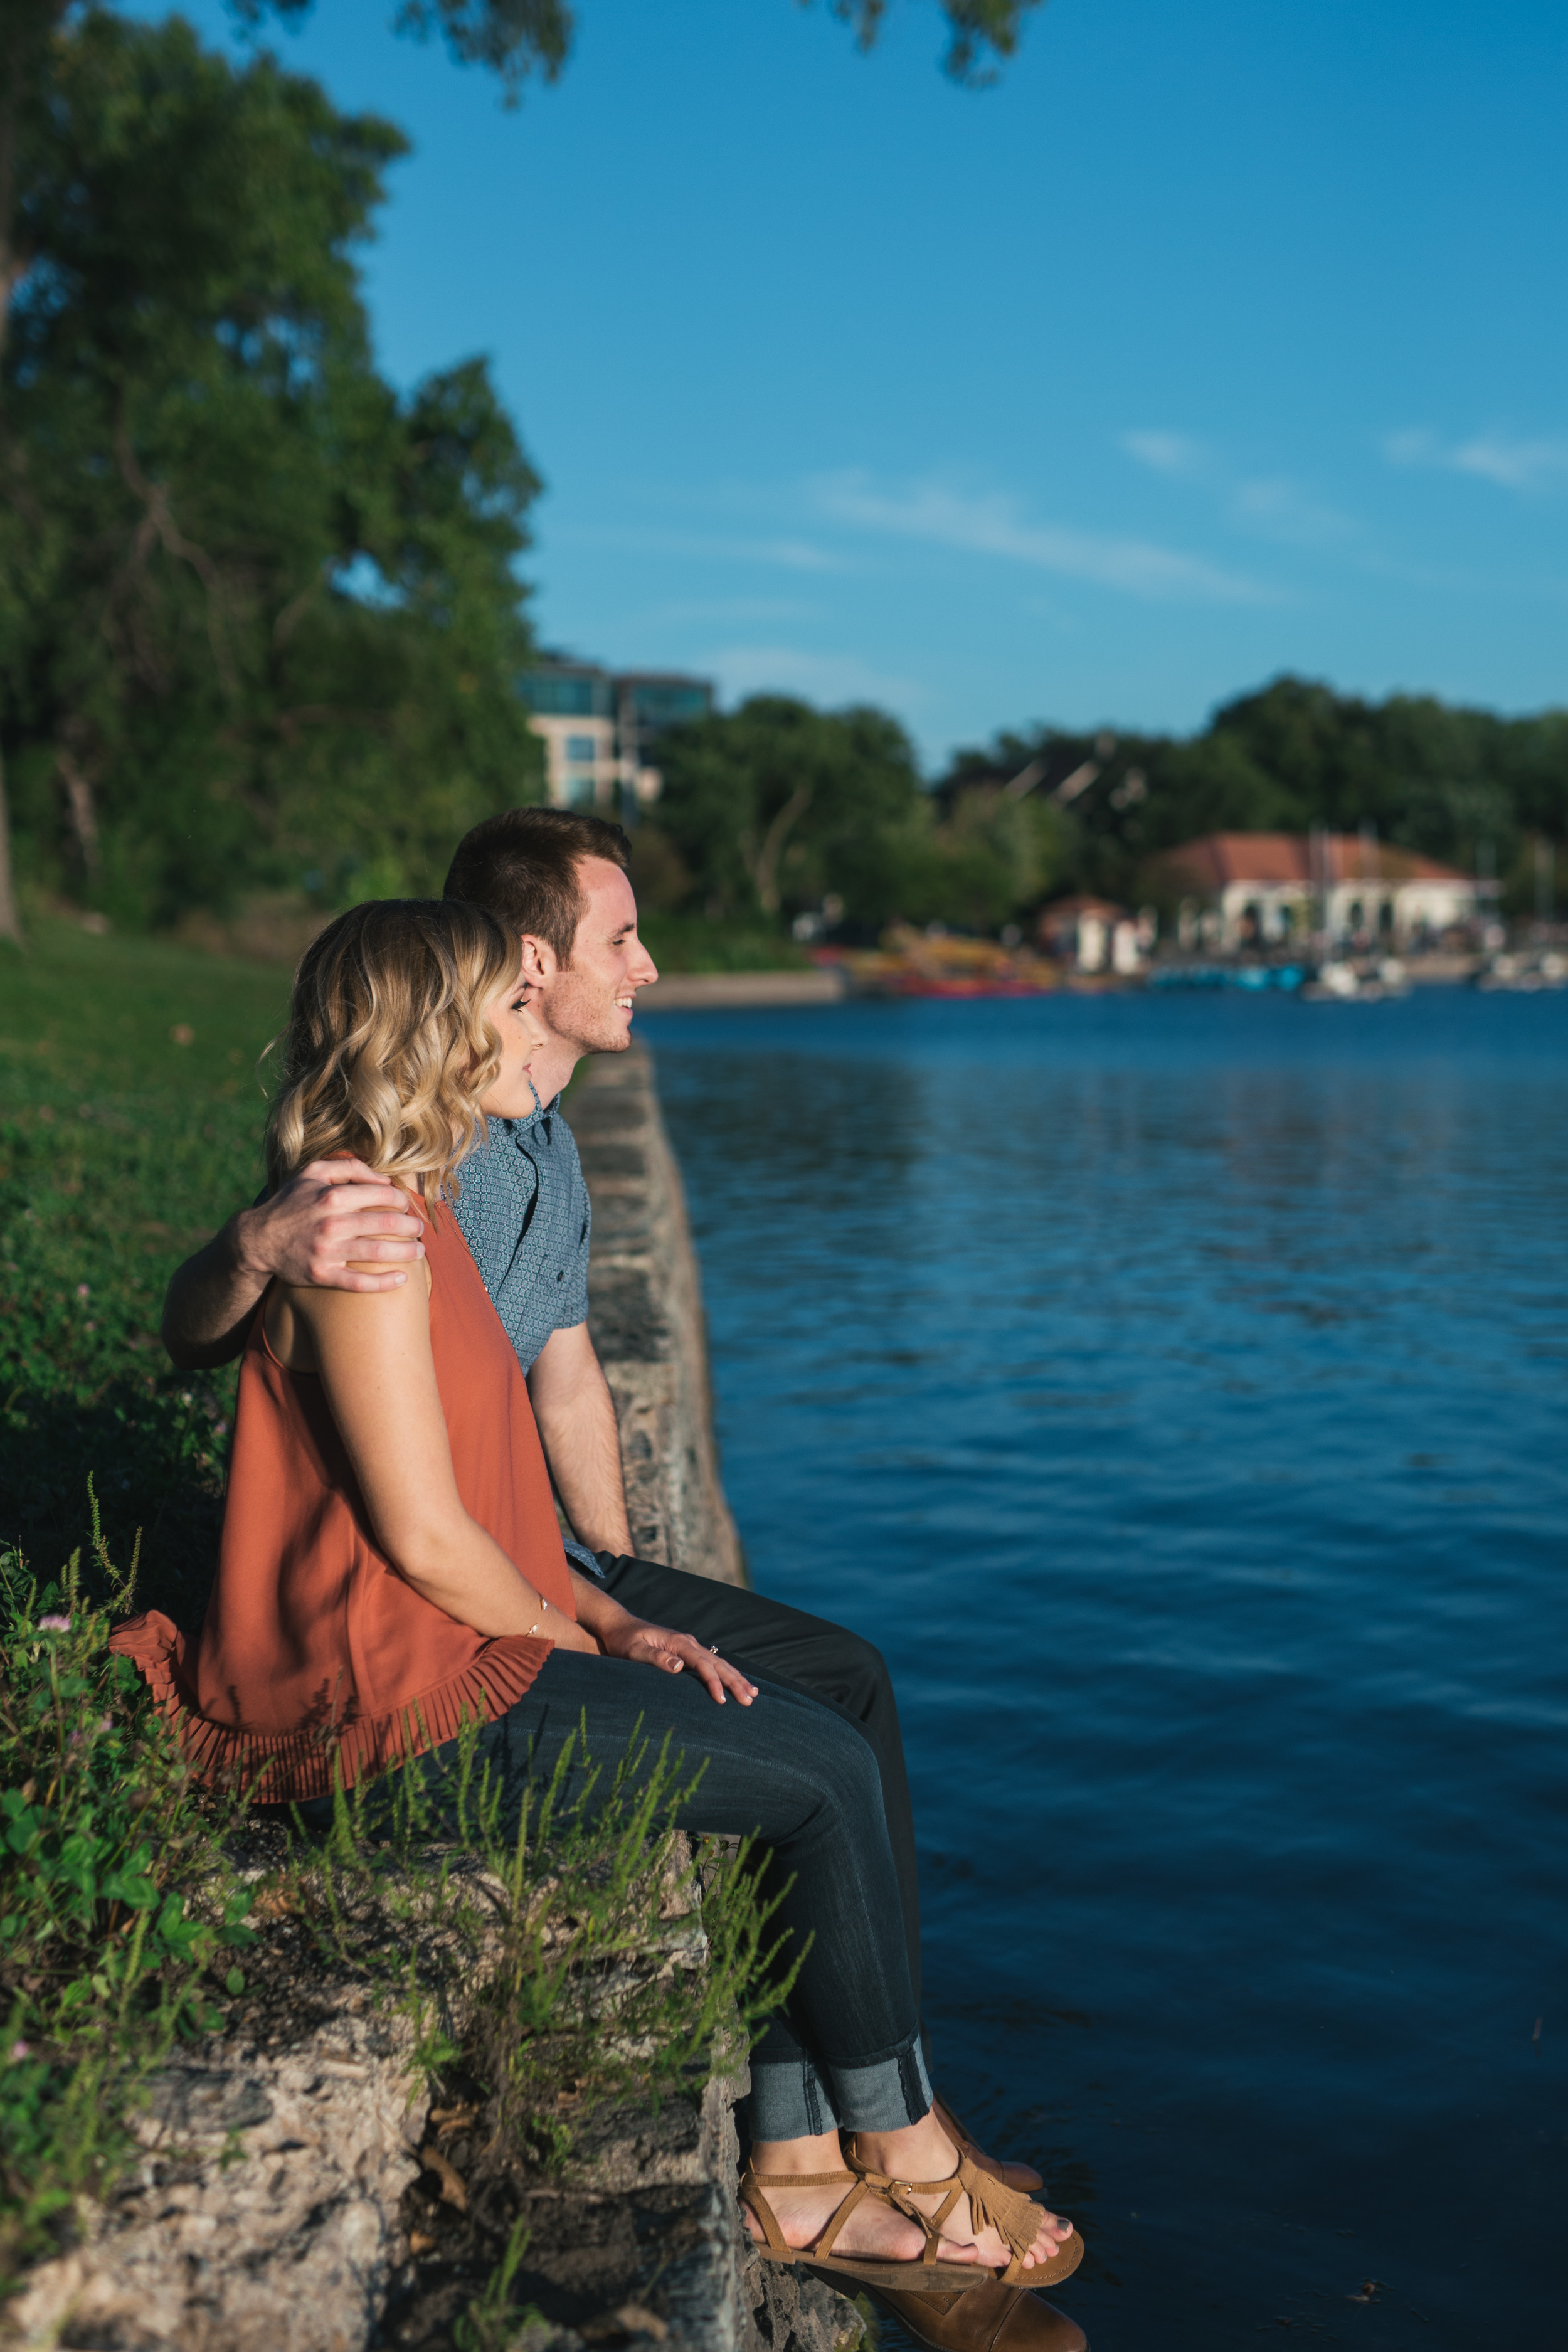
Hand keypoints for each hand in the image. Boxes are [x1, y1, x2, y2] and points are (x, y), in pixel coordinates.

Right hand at [234, 1159, 425, 1292]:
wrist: (257, 1239)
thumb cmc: (290, 1202)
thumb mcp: (312, 1172)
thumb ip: (349, 1167)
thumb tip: (384, 1178)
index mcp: (331, 1196)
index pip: (381, 1195)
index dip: (400, 1200)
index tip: (405, 1206)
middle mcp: (331, 1223)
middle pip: (386, 1223)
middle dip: (410, 1227)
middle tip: (419, 1229)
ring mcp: (326, 1251)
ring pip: (377, 1252)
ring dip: (406, 1252)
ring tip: (419, 1251)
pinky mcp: (322, 1275)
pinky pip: (359, 1283)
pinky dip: (384, 1282)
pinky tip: (402, 1278)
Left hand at [599, 1617, 758, 1705]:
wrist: (619, 1627)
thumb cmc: (624, 1641)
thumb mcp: (634, 1651)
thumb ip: (655, 1658)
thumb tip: (679, 1666)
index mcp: (679, 1642)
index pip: (703, 1664)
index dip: (714, 1682)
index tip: (721, 1700)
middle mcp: (689, 1643)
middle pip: (718, 1664)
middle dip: (735, 1682)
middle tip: (750, 1701)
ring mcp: (690, 1646)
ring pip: (719, 1663)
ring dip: (736, 1678)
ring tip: (753, 1693)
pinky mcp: (687, 1652)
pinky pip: (712, 1663)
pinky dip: (727, 1673)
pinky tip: (736, 1681)